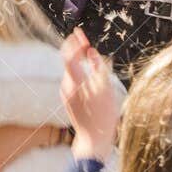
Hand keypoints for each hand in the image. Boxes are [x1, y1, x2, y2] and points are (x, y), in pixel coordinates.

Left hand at [60, 30, 117, 160]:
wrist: (94, 138)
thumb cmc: (103, 114)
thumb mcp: (106, 88)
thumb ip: (98, 67)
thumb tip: (91, 52)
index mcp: (75, 82)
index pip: (68, 56)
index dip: (73, 43)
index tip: (79, 33)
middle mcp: (66, 87)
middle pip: (68, 62)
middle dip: (75, 50)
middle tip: (83, 40)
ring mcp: (65, 94)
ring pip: (72, 72)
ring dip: (79, 63)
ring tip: (88, 57)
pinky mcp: (68, 100)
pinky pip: (73, 82)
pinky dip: (80, 74)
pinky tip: (89, 76)